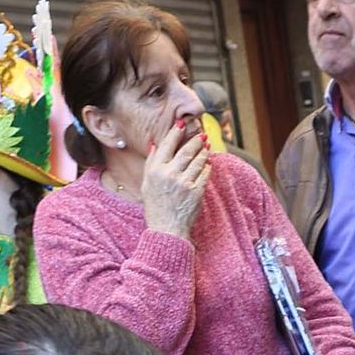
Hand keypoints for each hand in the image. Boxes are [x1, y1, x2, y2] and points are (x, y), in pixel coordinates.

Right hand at [142, 117, 211, 237]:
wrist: (167, 229)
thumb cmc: (156, 207)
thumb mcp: (146, 184)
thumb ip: (151, 163)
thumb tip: (156, 144)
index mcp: (156, 171)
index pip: (167, 146)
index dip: (176, 133)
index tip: (182, 124)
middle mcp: (170, 175)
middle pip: (186, 151)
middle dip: (194, 141)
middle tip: (201, 135)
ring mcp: (184, 183)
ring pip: (198, 161)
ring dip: (203, 151)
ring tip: (206, 145)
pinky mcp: (196, 192)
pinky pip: (205, 174)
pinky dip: (207, 167)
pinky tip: (208, 163)